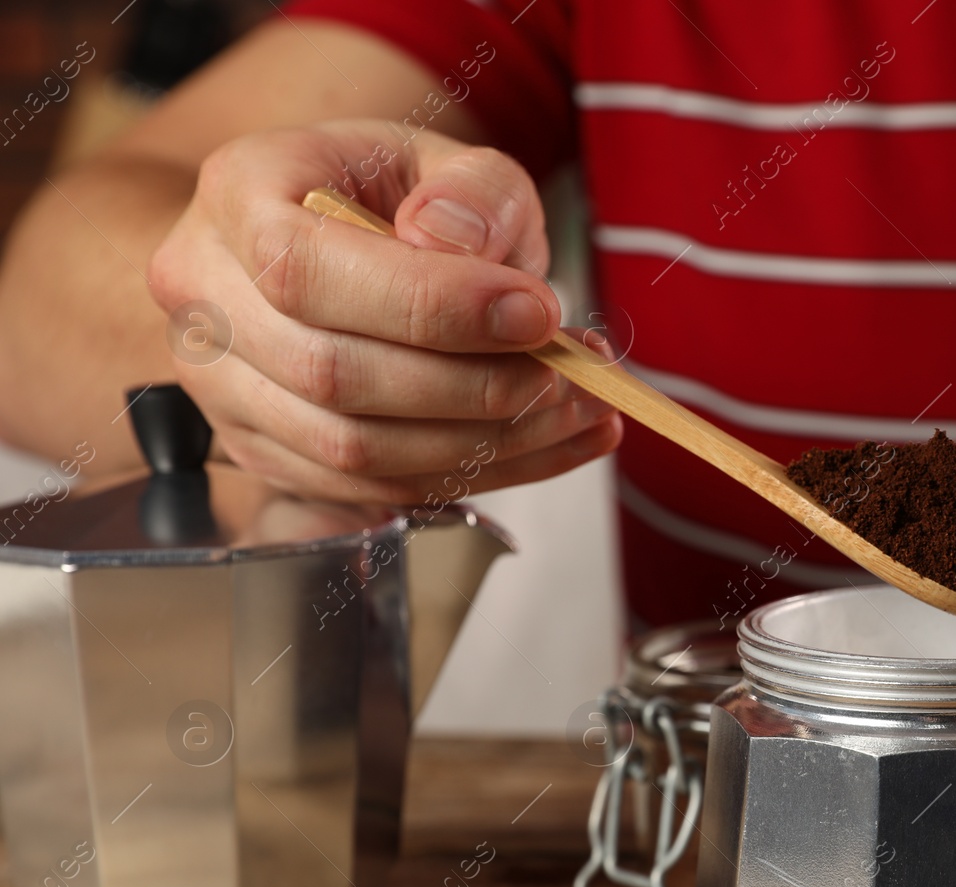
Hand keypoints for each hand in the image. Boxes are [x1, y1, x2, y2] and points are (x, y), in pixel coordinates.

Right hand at [148, 120, 620, 501]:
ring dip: (487, 443)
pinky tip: (550, 443)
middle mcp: (206, 300)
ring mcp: (225, 390)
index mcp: (235, 197)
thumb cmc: (383, 195)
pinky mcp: (268, 455)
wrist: (319, 241)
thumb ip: (470, 190)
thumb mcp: (446, 158)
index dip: (430, 305)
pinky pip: (374, 489)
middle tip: (573, 373)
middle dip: (473, 386)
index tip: (538, 314)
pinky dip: (476, 475)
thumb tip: (456, 246)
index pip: (307, 269)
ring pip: (354, 450)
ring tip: (579, 409)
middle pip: (331, 375)